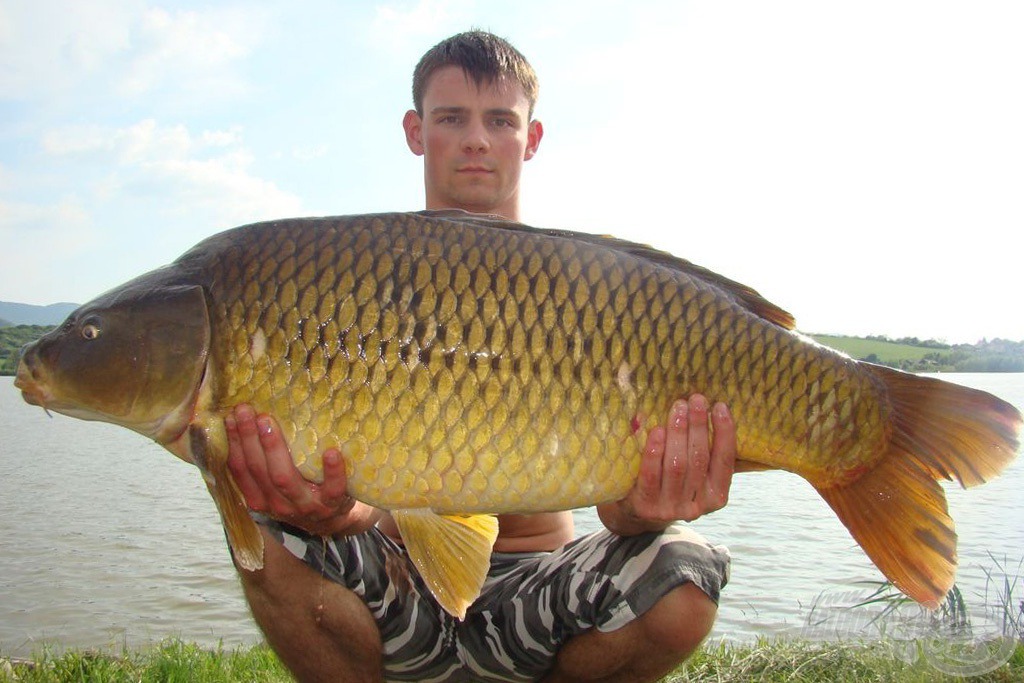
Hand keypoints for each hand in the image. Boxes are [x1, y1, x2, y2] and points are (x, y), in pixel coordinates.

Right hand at [225, 404, 379, 535]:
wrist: (332, 520)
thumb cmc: (300, 493)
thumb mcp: (276, 486)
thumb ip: (263, 464)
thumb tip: (247, 420)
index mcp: (259, 498)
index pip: (240, 470)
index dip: (234, 444)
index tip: (230, 417)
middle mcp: (278, 504)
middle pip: (258, 470)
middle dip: (249, 438)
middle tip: (245, 410)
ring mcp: (305, 505)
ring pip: (284, 478)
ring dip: (274, 448)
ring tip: (268, 422)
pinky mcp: (332, 504)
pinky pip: (332, 489)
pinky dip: (332, 471)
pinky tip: (331, 452)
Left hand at [598, 395, 735, 534]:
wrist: (637, 513)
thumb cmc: (671, 483)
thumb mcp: (693, 474)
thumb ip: (704, 451)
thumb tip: (709, 410)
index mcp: (716, 496)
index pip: (725, 461)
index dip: (725, 433)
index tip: (720, 406)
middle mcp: (696, 507)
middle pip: (699, 460)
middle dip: (699, 426)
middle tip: (696, 399)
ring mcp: (670, 508)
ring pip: (677, 465)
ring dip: (678, 433)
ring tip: (678, 408)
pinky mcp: (646, 506)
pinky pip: (651, 475)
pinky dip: (655, 451)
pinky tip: (657, 431)